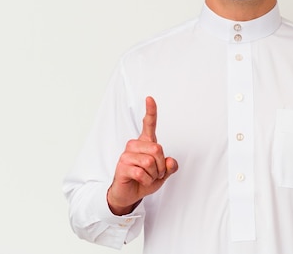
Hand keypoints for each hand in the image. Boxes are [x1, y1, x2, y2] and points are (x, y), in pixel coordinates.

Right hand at [107, 96, 177, 214]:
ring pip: (150, 162)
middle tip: (155, 174)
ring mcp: (126, 155)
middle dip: (161, 166)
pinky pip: (142, 173)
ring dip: (153, 175)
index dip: (150, 111)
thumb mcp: (162, 174)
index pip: (148, 124)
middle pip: (157, 149)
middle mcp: (134, 145)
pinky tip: (140, 181)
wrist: (128, 194)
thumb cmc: (144, 180)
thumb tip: (170, 161)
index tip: (150, 98)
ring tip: (147, 178)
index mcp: (145, 143)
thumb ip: (170, 167)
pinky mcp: (122, 166)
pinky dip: (146, 181)